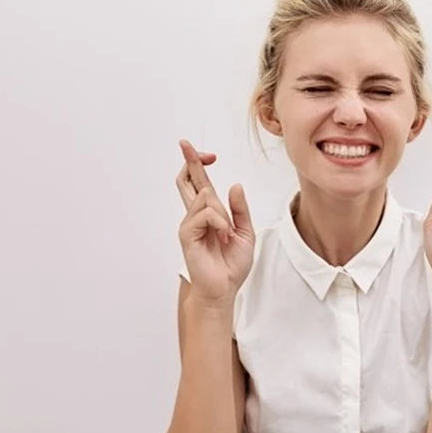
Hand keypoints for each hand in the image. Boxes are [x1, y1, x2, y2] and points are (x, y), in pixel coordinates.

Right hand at [176, 138, 254, 302]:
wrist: (224, 289)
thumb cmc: (232, 266)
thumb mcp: (245, 233)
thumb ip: (240, 210)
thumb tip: (235, 186)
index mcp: (210, 214)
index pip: (199, 183)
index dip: (199, 164)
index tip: (207, 154)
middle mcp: (196, 216)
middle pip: (187, 180)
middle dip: (188, 160)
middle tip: (186, 144)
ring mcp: (190, 224)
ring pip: (204, 196)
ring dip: (222, 213)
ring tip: (226, 236)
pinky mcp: (187, 233)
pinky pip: (204, 213)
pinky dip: (218, 222)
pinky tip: (222, 237)